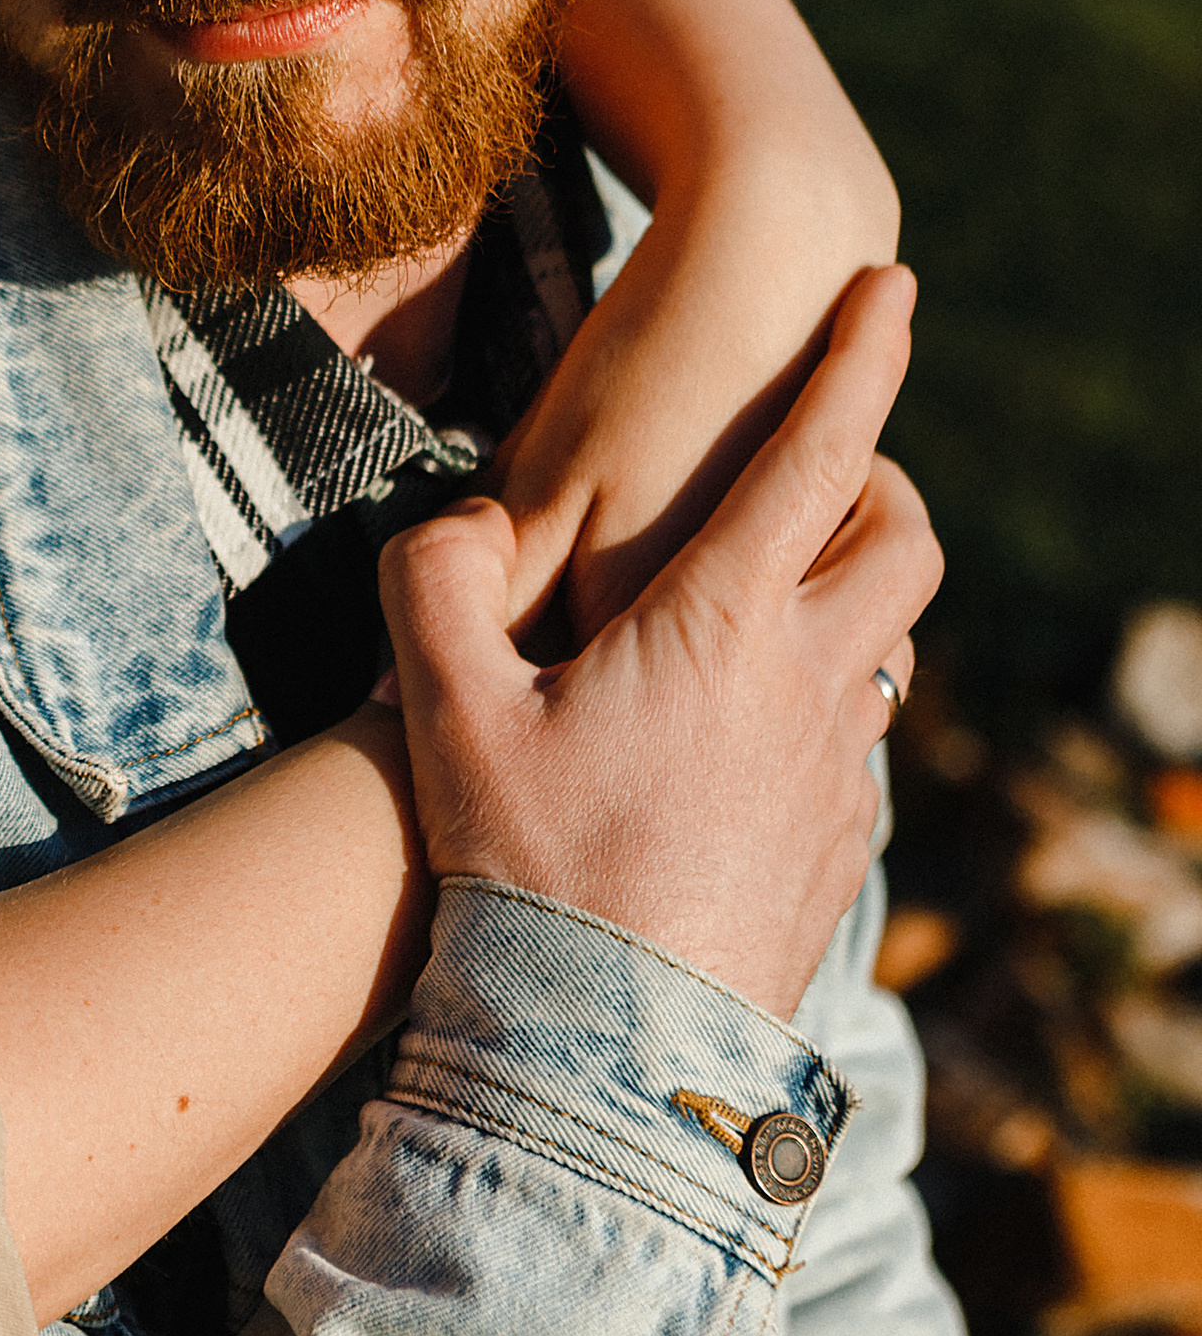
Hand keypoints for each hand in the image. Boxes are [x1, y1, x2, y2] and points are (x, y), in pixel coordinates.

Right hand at [378, 267, 938, 1020]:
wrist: (610, 1051)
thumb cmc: (528, 869)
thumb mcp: (446, 712)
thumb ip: (434, 584)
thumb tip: (456, 522)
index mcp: (724, 624)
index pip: (819, 453)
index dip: (860, 357)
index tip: (890, 285)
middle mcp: (807, 685)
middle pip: (901, 542)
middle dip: (877, 484)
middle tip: (820, 476)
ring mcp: (835, 773)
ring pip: (889, 647)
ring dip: (849, 604)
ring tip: (764, 613)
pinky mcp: (836, 851)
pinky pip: (854, 744)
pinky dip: (821, 706)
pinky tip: (740, 745)